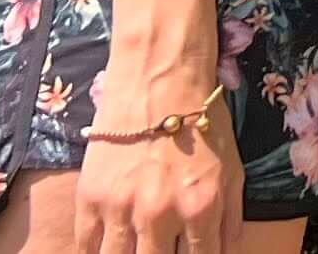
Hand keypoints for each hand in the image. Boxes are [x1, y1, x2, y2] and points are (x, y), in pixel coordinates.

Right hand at [76, 73, 237, 253]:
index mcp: (199, 209)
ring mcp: (120, 208)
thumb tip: (226, 253)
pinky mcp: (90, 197)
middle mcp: (159, 214)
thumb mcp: (232, 171)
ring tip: (134, 249)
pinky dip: (95, 253)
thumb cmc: (202, 125)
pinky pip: (85, 246)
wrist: (159, 82)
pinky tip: (105, 249)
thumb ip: (230, 220)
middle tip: (157, 249)